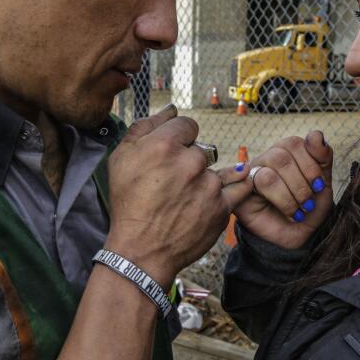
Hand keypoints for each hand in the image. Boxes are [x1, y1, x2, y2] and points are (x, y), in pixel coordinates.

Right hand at [105, 106, 250, 285]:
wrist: (141, 250)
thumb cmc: (128, 203)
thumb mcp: (121, 159)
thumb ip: (145, 127)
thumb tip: (170, 109)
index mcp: (164, 145)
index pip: (187, 125)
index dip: (178, 139)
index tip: (170, 155)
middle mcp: (190, 162)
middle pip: (202, 149)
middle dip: (190, 161)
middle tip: (174, 182)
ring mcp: (209, 186)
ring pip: (217, 169)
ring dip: (206, 179)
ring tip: (188, 198)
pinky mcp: (222, 207)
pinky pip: (238, 189)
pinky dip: (231, 190)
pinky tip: (219, 195)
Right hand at [235, 131, 332, 249]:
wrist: (297, 238)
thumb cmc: (308, 209)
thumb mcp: (323, 183)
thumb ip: (322, 157)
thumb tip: (315, 135)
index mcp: (288, 153)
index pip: (296, 142)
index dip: (311, 162)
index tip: (319, 184)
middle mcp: (269, 158)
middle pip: (283, 153)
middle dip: (303, 180)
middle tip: (310, 201)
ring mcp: (253, 172)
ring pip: (273, 166)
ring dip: (293, 191)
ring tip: (300, 209)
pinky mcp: (242, 189)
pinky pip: (261, 181)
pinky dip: (283, 199)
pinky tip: (290, 212)